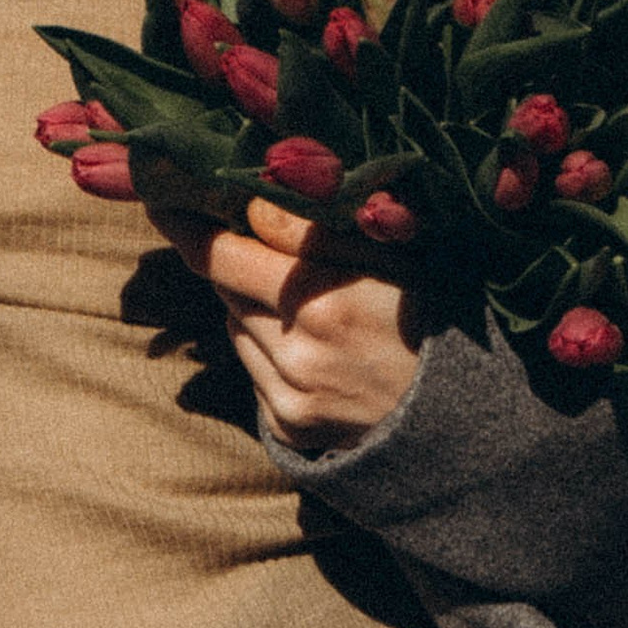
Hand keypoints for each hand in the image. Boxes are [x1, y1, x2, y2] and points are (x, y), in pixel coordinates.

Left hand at [161, 196, 421, 453]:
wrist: (466, 425)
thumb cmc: (431, 322)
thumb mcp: (392, 258)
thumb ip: (314, 230)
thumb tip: (249, 199)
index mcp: (322, 302)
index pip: (222, 255)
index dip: (187, 225)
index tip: (161, 198)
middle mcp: (297, 354)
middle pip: (225, 288)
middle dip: (239, 263)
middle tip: (274, 253)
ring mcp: (289, 398)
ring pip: (235, 328)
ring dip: (253, 309)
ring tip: (312, 309)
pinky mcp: (287, 428)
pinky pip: (253, 372)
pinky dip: (269, 352)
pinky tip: (316, 352)